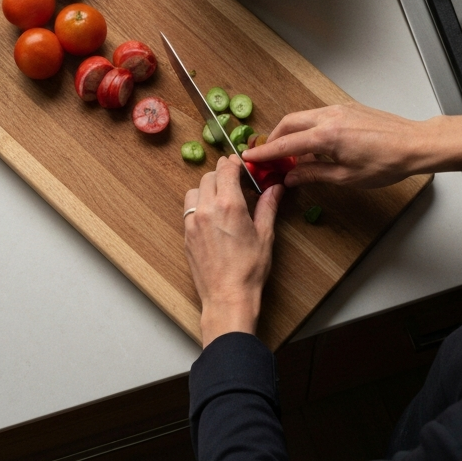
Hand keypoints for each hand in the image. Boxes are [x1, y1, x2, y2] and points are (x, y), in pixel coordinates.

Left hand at [183, 155, 283, 346]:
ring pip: (195, 190)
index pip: (226, 169)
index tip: (242, 165)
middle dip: (222, 174)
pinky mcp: (186, 234)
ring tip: (222, 198)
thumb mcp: (265, 235)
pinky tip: (212, 215)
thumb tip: (275, 188)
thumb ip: (268, 206)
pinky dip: (199, 204)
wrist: (228, 297)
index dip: (235, 162)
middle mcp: (207, 209)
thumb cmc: (249, 270)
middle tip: (236, 181)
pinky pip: (188, 208)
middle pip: (209, 176)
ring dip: (207, 188)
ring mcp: (193, 221)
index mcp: (229, 205)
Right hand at [242, 103, 424, 188]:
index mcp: (327, 136)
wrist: (414, 144)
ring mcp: (339, 109)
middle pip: (290, 123)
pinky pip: (319, 116)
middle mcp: (330, 117)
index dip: (266, 152)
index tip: (250, 156)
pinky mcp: (348, 108)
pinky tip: (314, 145)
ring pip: (304, 117)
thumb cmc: (386, 163)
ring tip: (293, 154)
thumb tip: (292, 177)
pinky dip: (309, 128)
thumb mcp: (347, 177)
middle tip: (268, 155)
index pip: (287, 144)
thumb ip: (314, 174)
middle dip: (275, 138)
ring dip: (293, 133)